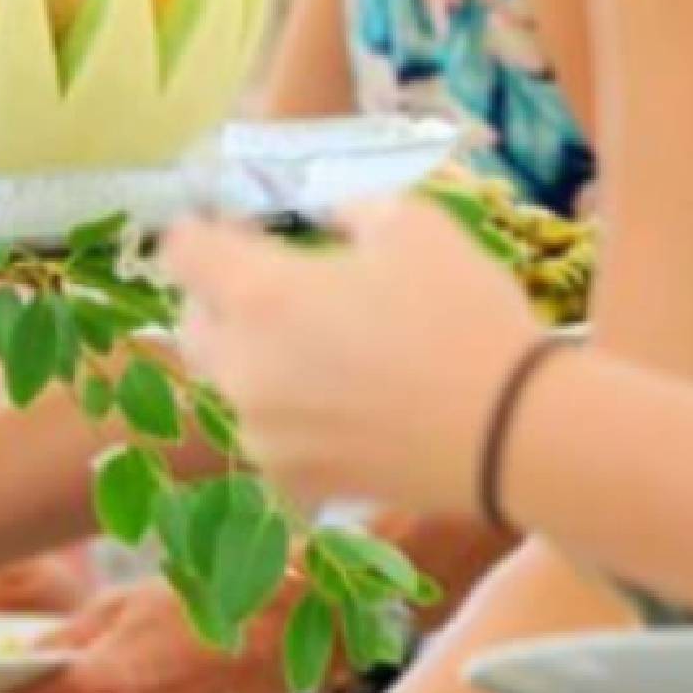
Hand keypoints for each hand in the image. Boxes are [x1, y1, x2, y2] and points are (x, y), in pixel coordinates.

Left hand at [161, 199, 539, 516]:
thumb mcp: (412, 225)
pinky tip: (349, 405)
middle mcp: (242, 368)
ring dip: (260, 359)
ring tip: (328, 351)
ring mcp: (262, 434)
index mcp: (259, 295)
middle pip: (193, 322)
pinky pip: (270, 434)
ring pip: (231, 383)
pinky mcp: (293, 481)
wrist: (512, 436)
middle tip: (283, 288)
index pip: (181, 251)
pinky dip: (292, 414)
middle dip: (222, 298)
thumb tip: (322, 218)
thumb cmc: (462, 315)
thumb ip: (347, 211)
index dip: (207, 231)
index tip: (246, 229)